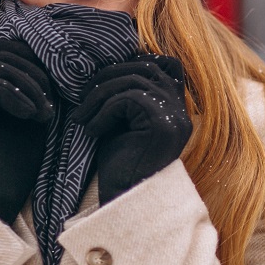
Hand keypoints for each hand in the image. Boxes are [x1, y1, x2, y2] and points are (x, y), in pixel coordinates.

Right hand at [0, 39, 54, 222]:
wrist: (6, 196)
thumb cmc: (25, 161)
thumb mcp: (39, 115)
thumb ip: (40, 88)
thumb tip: (59, 57)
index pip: (12, 51)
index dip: (37, 60)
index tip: (58, 87)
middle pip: (4, 52)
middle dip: (35, 72)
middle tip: (50, 102)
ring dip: (28, 86)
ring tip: (44, 114)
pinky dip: (12, 94)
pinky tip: (30, 115)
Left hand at [73, 55, 192, 203]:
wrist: (123, 202)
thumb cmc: (120, 164)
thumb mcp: (124, 121)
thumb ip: (126, 94)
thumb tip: (109, 64)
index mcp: (177, 109)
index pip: (168, 64)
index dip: (136, 62)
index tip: (105, 80)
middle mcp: (182, 111)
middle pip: (146, 68)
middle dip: (109, 76)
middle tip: (83, 97)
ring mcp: (175, 117)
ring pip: (134, 81)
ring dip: (100, 95)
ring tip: (82, 116)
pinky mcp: (161, 125)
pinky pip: (127, 99)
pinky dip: (103, 111)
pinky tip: (92, 131)